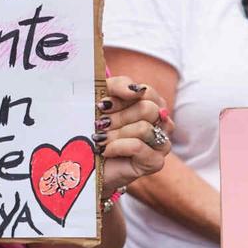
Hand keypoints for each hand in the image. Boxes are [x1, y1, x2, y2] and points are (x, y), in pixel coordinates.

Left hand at [98, 76, 172, 192]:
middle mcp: (162, 123)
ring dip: (115, 134)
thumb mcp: (102, 97)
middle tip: (100, 124)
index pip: (147, 92)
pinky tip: (105, 150)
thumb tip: (136, 90)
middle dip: (119, 117)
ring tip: (100, 139)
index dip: (123, 97)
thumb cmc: (95, 127)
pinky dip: (117, 146)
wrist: (85, 160)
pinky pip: (137, 146)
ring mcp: (161, 144)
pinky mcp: (155, 162)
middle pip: (148, 109)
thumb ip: (119, 85)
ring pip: (143, 128)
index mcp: (152, 104)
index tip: (101, 105)